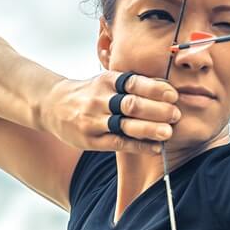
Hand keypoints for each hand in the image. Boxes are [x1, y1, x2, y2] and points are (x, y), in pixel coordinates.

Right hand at [39, 71, 181, 152]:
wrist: (53, 105)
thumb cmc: (92, 92)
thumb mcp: (108, 81)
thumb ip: (134, 84)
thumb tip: (168, 87)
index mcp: (107, 81)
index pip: (134, 83)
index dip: (155, 89)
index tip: (173, 95)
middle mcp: (100, 99)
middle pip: (131, 104)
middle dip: (156, 110)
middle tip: (176, 114)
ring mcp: (93, 120)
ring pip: (125, 125)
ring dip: (149, 129)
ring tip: (168, 132)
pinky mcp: (90, 140)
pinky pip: (118, 143)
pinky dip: (139, 146)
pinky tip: (155, 148)